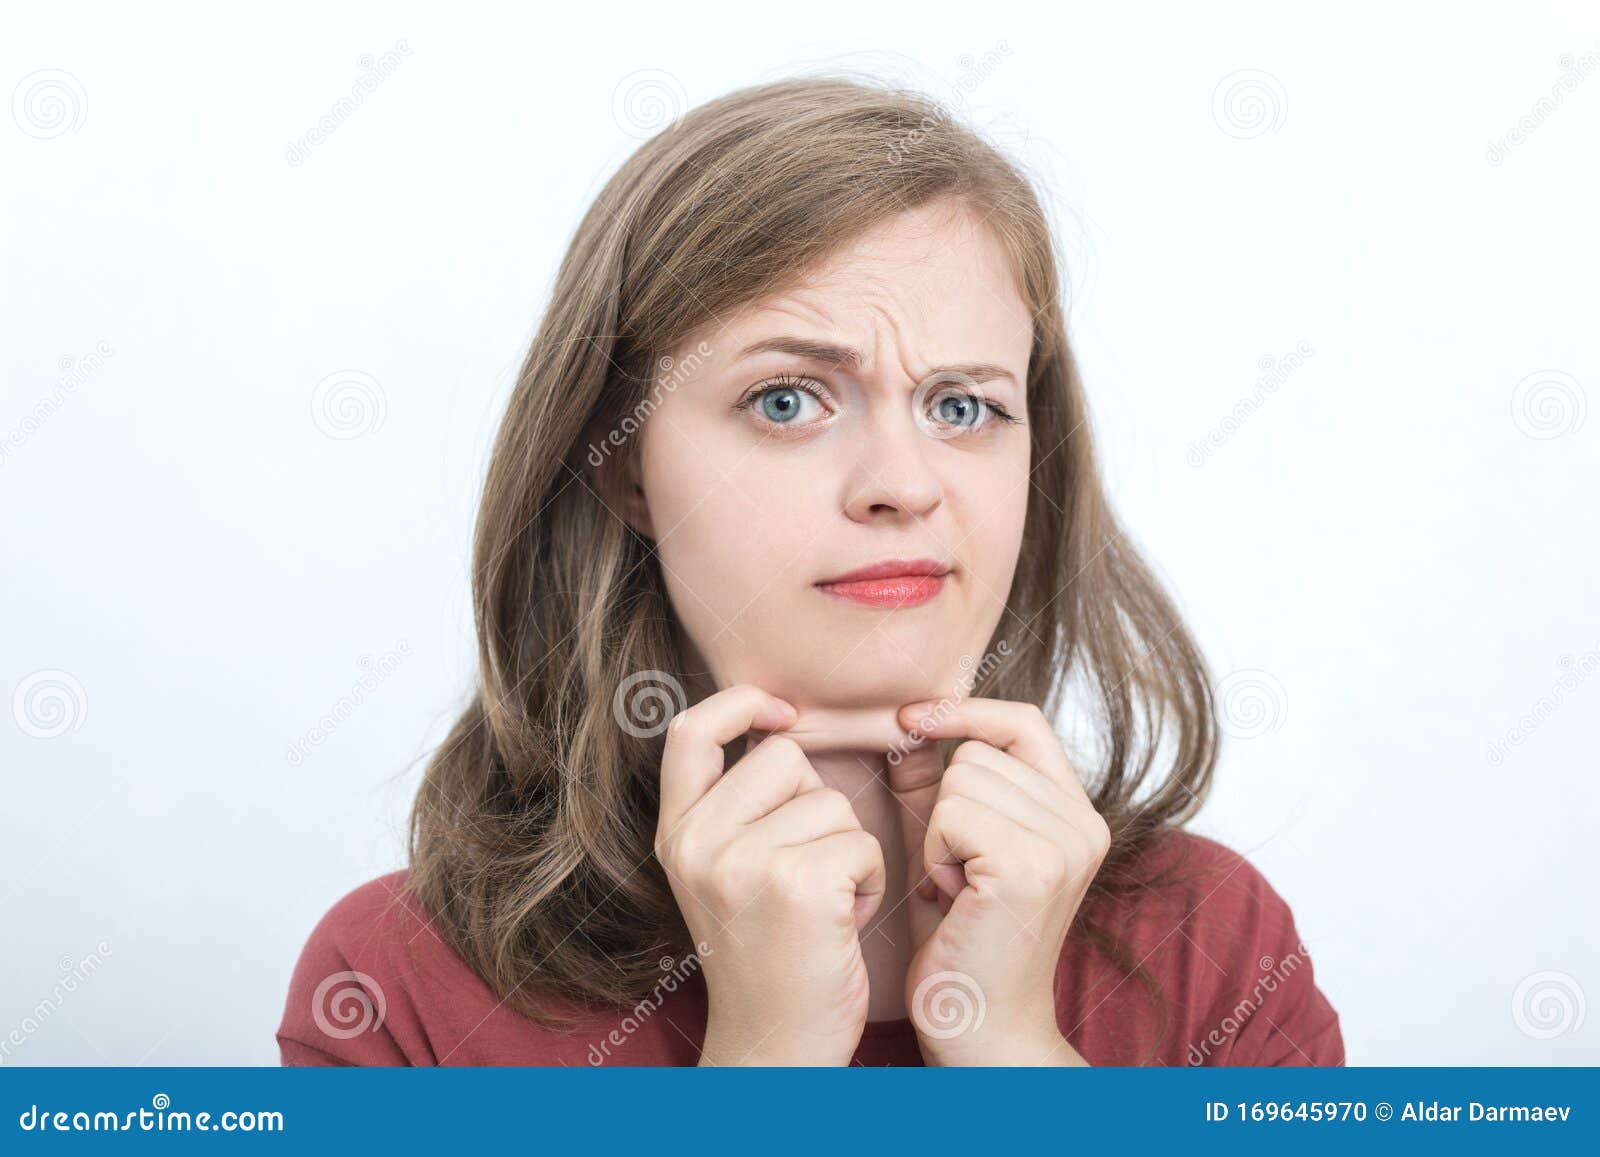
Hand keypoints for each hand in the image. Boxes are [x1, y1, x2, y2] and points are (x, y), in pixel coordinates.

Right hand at [654, 684, 886, 1065]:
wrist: (776, 1047)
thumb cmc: (768, 957)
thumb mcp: (722, 875)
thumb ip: (734, 809)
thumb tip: (780, 729)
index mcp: (676, 836)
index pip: (689, 730)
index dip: (739, 703)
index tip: (783, 714)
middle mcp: (697, 844)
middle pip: (783, 758)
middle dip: (815, 805)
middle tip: (805, 871)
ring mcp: (742, 863)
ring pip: (830, 802)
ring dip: (846, 849)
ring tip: (823, 904)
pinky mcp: (795, 884)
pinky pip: (859, 842)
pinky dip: (867, 880)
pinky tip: (842, 921)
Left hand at [889, 697, 1108, 1064]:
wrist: (980, 1029)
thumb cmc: (959, 942)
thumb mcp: (950, 848)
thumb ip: (937, 786)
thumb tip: (910, 722)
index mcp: (1077, 814)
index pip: (1023, 721)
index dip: (966, 712)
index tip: (910, 720)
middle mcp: (1085, 823)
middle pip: (978, 753)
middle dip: (945, 808)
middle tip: (957, 874)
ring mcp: (1064, 843)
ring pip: (960, 780)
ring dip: (937, 835)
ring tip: (957, 888)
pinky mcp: (1032, 866)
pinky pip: (950, 813)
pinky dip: (934, 854)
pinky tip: (951, 898)